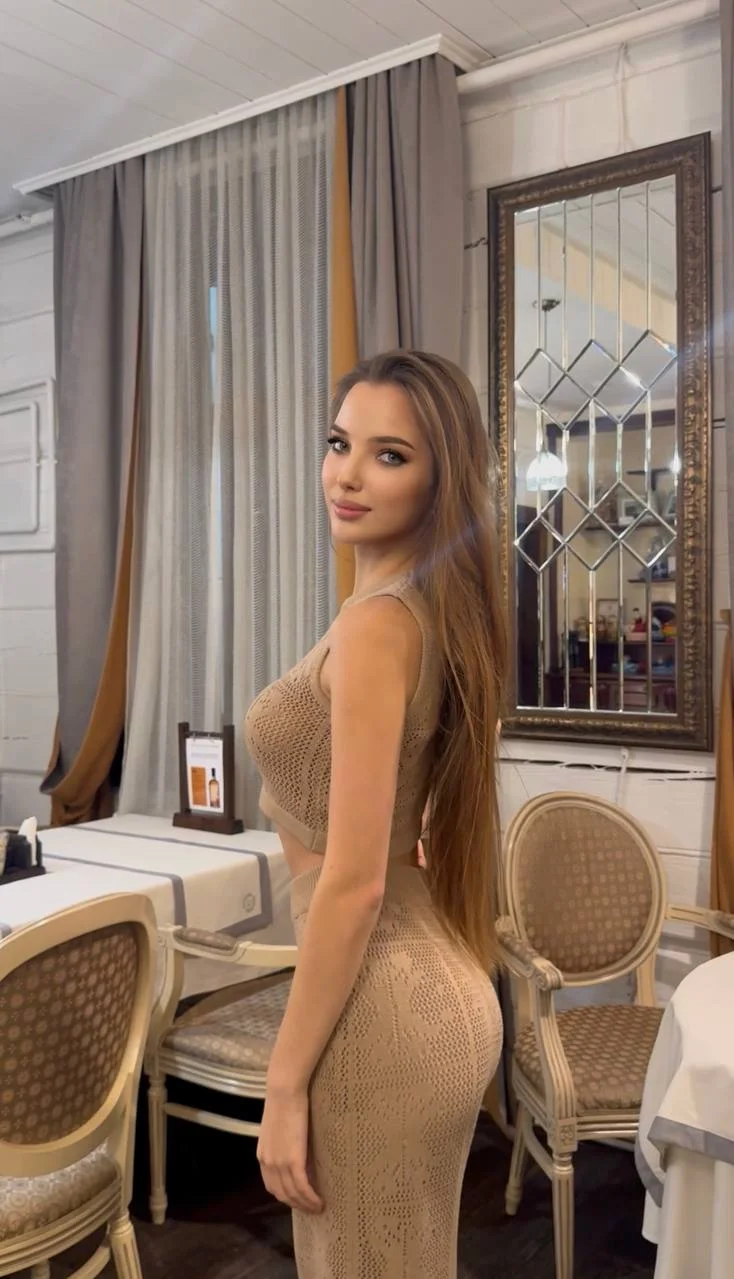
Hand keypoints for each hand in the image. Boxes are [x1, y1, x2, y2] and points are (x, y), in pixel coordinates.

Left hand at [257, 1085, 323, 1214]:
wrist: (284, 1090)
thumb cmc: (284, 1100)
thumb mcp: (279, 1126)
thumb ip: (283, 1142)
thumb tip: (295, 1148)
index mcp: (263, 1155)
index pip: (272, 1185)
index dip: (285, 1196)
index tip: (298, 1200)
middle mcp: (268, 1163)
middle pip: (282, 1194)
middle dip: (296, 1205)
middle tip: (311, 1209)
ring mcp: (279, 1163)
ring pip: (293, 1195)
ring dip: (306, 1205)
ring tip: (319, 1208)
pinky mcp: (293, 1160)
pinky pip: (302, 1187)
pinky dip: (311, 1198)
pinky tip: (321, 1202)